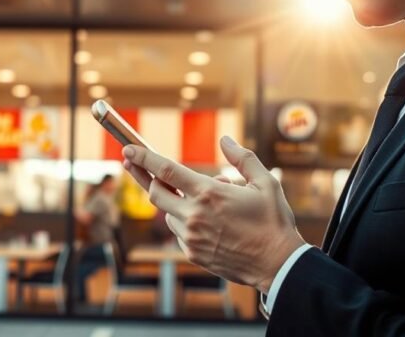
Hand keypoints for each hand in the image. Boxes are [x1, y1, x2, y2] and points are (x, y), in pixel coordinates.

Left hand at [122, 136, 305, 292]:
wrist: (277, 264)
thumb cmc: (273, 221)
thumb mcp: (266, 183)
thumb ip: (242, 158)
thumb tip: (225, 140)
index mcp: (209, 194)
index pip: (166, 171)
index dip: (144, 158)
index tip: (127, 149)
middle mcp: (194, 215)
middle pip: (155, 192)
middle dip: (143, 177)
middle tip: (135, 164)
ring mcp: (191, 237)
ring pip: (167, 214)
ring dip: (173, 202)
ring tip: (202, 201)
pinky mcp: (192, 253)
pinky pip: (178, 232)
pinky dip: (183, 222)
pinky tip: (206, 222)